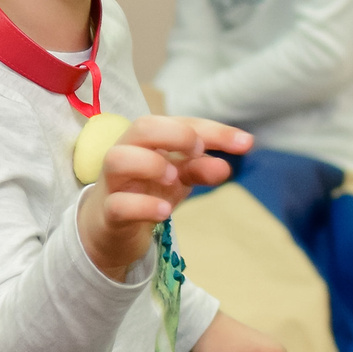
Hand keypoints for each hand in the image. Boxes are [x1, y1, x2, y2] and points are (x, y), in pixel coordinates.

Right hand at [79, 115, 247, 280]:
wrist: (109, 229)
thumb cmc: (144, 191)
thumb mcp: (178, 178)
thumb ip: (201, 169)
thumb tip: (226, 167)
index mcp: (147, 140)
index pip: (179, 122)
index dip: (213, 129)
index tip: (245, 143)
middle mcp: (126, 153)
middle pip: (141, 126)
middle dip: (175, 134)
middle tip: (198, 151)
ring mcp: (113, 182)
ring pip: (119, 158)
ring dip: (152, 164)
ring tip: (175, 178)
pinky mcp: (107, 212)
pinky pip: (119, 204)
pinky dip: (143, 206)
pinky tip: (165, 211)